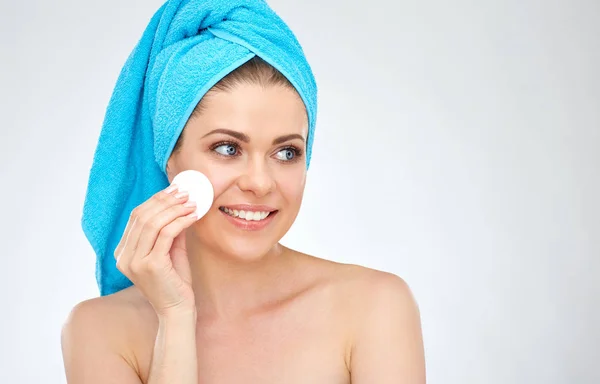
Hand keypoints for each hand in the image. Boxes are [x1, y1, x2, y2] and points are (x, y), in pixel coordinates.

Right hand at [114, 184, 198, 316]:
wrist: (177, 310)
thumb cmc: (175, 282)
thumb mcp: (170, 251)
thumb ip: (170, 230)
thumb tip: (180, 204)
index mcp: (123, 252)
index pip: (136, 217)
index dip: (155, 200)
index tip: (173, 190)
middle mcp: (124, 256)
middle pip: (142, 217)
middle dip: (165, 200)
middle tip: (185, 192)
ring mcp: (135, 261)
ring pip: (153, 223)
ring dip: (175, 208)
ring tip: (192, 202)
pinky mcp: (151, 265)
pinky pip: (166, 234)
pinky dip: (181, 221)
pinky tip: (193, 215)